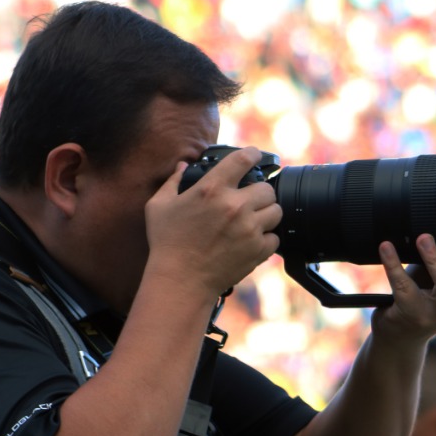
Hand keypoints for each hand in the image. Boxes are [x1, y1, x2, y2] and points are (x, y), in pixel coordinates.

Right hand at [145, 146, 281, 298]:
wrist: (180, 281)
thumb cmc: (166, 243)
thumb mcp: (159, 206)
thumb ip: (173, 181)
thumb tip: (183, 166)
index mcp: (212, 189)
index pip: (243, 159)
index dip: (251, 154)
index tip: (253, 157)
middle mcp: (235, 206)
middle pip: (267, 188)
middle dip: (259, 192)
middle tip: (249, 199)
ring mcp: (249, 229)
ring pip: (276, 211)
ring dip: (266, 214)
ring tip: (254, 220)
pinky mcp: (257, 250)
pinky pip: (275, 238)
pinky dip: (266, 239)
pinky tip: (252, 240)